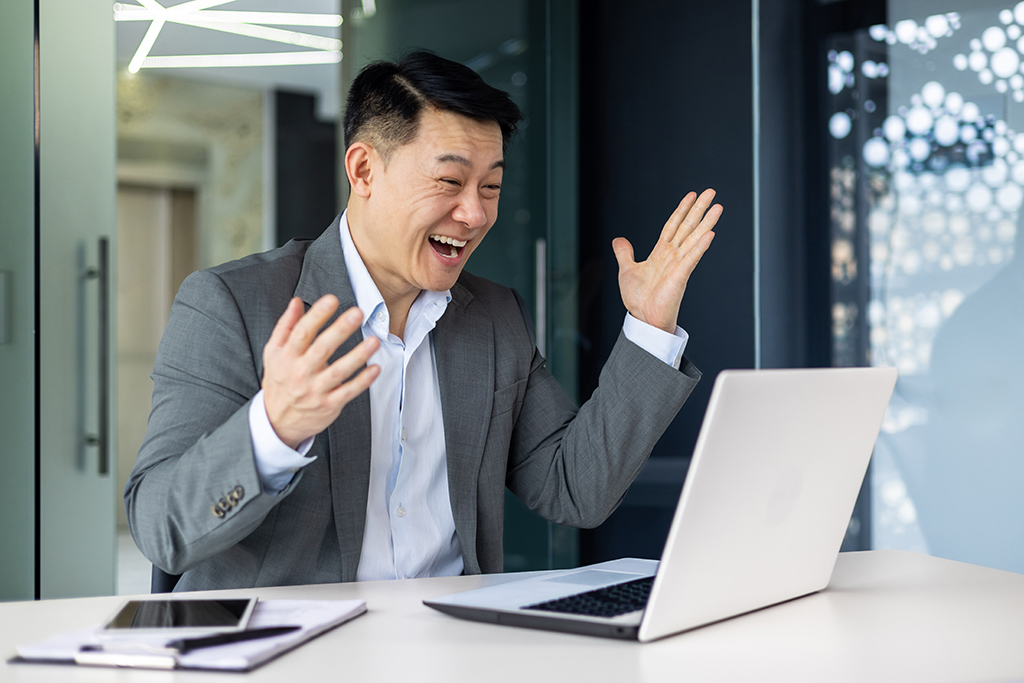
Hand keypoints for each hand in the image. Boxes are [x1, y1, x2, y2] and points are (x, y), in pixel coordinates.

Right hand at [261, 295, 380, 447]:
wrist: (277, 421)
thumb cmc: (279, 381)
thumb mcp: (274, 353)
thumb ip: (285, 327)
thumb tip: (296, 302)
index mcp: (287, 357)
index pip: (302, 332)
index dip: (317, 315)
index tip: (332, 300)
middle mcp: (301, 373)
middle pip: (322, 348)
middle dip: (340, 330)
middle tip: (357, 313)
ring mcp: (316, 390)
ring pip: (339, 371)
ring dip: (358, 356)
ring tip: (374, 341)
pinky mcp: (329, 405)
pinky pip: (348, 391)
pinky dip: (362, 381)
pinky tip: (375, 368)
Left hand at [612, 189, 721, 332]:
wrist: (643, 319)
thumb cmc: (639, 299)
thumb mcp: (627, 270)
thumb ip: (625, 254)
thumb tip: (618, 240)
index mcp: (661, 253)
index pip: (673, 226)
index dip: (681, 210)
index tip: (691, 195)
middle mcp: (672, 256)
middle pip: (688, 227)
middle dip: (699, 209)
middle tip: (711, 193)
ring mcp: (678, 265)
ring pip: (694, 239)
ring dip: (706, 223)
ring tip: (718, 208)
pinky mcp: (680, 276)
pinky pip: (692, 258)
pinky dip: (700, 247)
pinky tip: (710, 234)